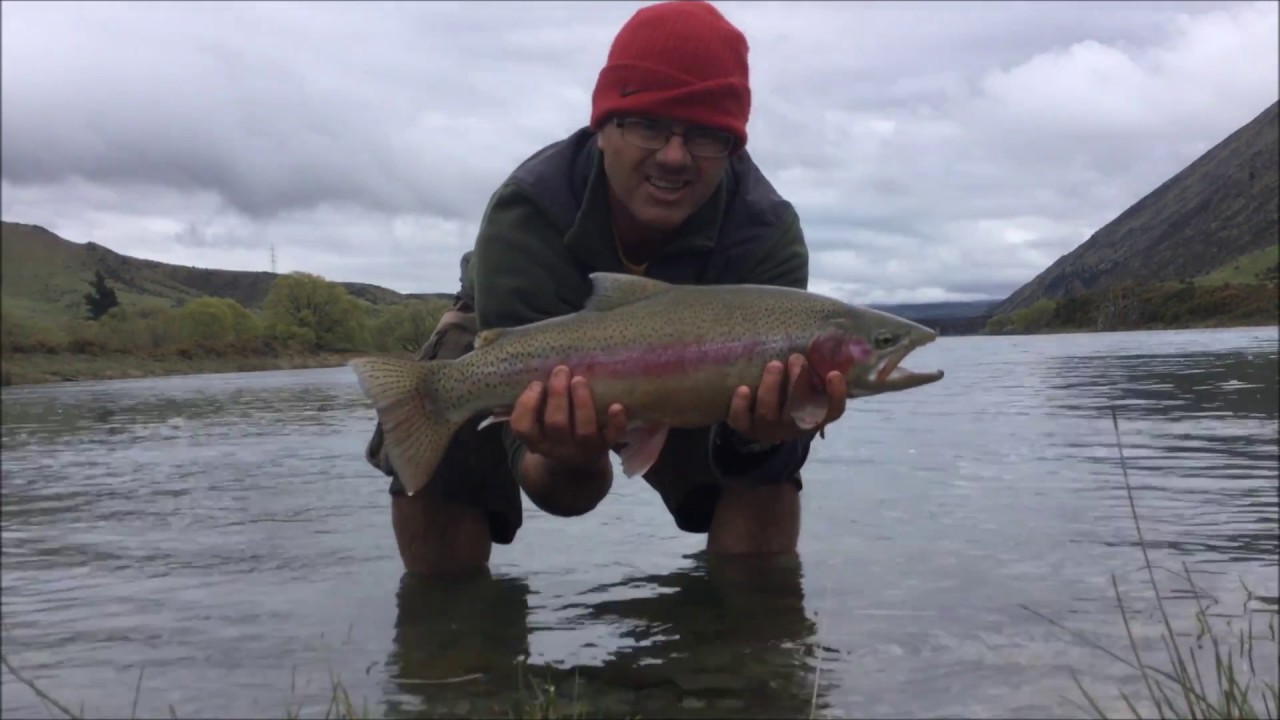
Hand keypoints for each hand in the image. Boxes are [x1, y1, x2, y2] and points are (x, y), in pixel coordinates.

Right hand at [509, 365, 627, 470]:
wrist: (578, 465)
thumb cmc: (554, 432)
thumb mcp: (538, 424)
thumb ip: (536, 404)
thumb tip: (539, 364)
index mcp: (536, 440)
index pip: (522, 427)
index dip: (527, 404)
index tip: (537, 384)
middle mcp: (557, 448)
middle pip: (556, 424)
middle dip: (558, 395)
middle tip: (561, 370)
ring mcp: (582, 449)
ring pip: (583, 430)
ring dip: (582, 403)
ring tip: (580, 380)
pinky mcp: (604, 447)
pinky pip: (611, 437)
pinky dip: (615, 423)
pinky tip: (617, 406)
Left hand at [726, 354, 846, 444]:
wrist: (761, 424)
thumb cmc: (789, 396)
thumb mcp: (806, 387)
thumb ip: (813, 371)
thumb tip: (821, 341)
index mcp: (813, 415)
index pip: (832, 411)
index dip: (836, 395)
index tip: (834, 374)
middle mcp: (792, 425)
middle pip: (798, 410)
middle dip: (798, 383)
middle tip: (796, 358)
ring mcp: (768, 428)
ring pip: (768, 413)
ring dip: (771, 388)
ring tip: (774, 365)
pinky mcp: (745, 427)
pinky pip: (741, 421)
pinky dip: (741, 406)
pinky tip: (743, 389)